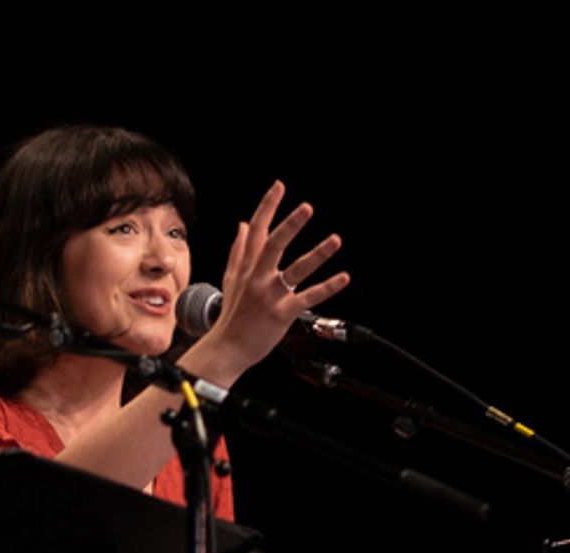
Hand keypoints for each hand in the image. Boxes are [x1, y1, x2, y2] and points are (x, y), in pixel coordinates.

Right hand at [203, 181, 349, 377]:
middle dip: (290, 226)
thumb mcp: (230, 279)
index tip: (279, 187)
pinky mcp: (282, 314)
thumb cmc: (231, 315)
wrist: (227, 348)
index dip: (267, 207)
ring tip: (335, 240)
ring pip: (295, 271)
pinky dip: (326, 288)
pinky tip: (342, 278)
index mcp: (247, 267)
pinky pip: (307, 298)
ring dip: (317, 255)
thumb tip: (243, 225)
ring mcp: (270, 296)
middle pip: (273, 246)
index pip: (256, 231)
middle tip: (306, 208)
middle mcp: (258, 278)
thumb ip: (238, 251)